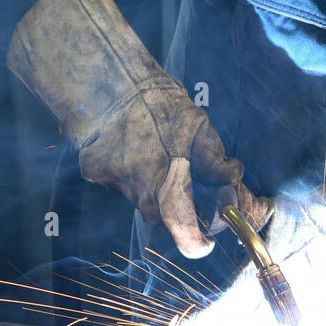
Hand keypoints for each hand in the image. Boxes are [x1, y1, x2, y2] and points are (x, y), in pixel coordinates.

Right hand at [78, 82, 273, 257]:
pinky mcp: (95, 172)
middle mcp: (138, 192)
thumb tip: (231, 180)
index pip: (183, 232)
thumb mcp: (199, 128)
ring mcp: (113, 183)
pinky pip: (120, 181)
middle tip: (182, 172)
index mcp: (167, 186)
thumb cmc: (161, 105)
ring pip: (141, 197)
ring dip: (153, 184)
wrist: (112, 82)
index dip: (197, 242)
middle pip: (163, 214)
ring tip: (156, 150)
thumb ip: (215, 161)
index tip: (206, 240)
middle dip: (176, 202)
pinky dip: (129, 169)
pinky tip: (133, 144)